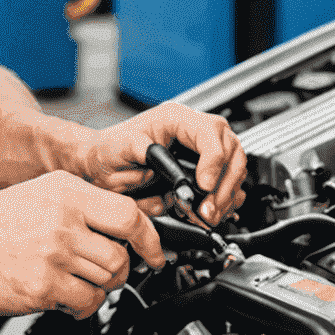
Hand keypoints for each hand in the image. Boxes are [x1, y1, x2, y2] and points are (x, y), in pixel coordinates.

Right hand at [0, 171, 163, 319]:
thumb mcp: (45, 194)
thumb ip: (86, 206)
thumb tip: (130, 227)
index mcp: (69, 193)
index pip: (129, 215)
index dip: (150, 239)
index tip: (156, 254)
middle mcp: (64, 221)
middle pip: (121, 255)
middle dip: (121, 271)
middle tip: (107, 273)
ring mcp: (54, 255)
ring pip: (107, 280)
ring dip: (101, 288)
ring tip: (78, 282)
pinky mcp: (43, 286)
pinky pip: (87, 303)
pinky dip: (84, 307)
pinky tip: (67, 298)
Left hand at [77, 104, 245, 224]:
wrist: (100, 166)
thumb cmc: (108, 151)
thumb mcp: (119, 147)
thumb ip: (141, 150)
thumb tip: (160, 158)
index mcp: (177, 119)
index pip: (211, 133)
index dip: (213, 160)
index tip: (204, 185)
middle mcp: (194, 132)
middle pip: (231, 150)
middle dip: (225, 183)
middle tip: (209, 208)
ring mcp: (201, 152)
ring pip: (234, 168)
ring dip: (226, 196)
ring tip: (208, 215)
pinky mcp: (202, 172)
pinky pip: (227, 184)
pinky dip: (225, 201)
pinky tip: (211, 212)